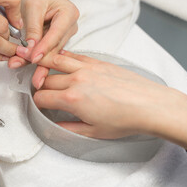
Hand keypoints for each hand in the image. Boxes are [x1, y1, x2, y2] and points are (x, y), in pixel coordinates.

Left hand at [8, 0, 78, 68]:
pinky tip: (19, 62)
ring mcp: (65, 36)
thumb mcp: (32, 5)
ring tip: (15, 64)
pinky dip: (32, 57)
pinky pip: (45, 52)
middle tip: (17, 63)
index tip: (32, 58)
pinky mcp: (56, 41)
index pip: (56, 35)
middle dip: (36, 57)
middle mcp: (70, 27)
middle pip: (54, 47)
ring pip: (49, 52)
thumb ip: (33, 27)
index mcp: (69, 14)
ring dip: (32, 60)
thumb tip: (31, 49)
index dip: (44, 48)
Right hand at [33, 51, 186, 149]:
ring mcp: (87, 68)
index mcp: (72, 99)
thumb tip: (56, 126)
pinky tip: (62, 59)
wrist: (149, 105)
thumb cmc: (125, 119)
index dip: (37, 102)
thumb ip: (69, 128)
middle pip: (46, 78)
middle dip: (40, 85)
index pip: (42, 97)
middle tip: (41, 90)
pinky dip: (64, 56)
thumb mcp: (94, 132)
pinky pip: (75, 55)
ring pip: (56, 60)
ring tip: (42, 67)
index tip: (40, 104)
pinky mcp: (98, 62)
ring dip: (46, 64)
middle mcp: (76, 80)